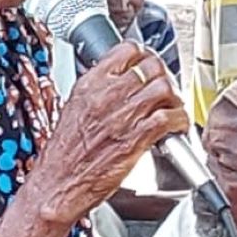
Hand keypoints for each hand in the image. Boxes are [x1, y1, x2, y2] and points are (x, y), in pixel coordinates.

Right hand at [35, 42, 188, 224]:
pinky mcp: (136, 139)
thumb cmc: (64, 155)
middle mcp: (106, 95)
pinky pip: (169, 118)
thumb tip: (120, 81)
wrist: (57, 186)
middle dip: (164, 77)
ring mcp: (123, 116)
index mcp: (90, 84)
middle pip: (151, 67)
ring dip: (174, 98)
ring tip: (172, 109)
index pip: (128, 50)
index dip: (145, 57)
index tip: (150, 65)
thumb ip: (97, 91)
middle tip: (166, 89)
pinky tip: (176, 127)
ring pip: (164, 88)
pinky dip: (179, 120)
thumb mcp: (74, 109)